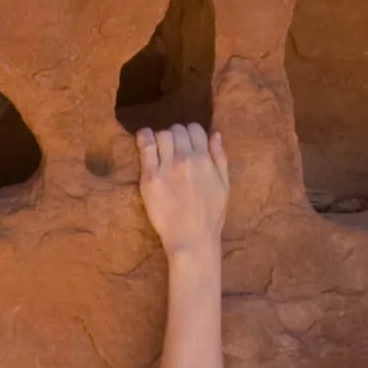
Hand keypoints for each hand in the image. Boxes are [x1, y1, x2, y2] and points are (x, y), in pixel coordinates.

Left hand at [135, 124, 228, 259]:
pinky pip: (145, 147)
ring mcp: (167, 167)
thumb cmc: (210, 215)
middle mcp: (186, 159)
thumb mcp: (224, 185)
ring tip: (159, 148)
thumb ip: (220, 157)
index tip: (186, 142)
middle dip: (175, 135)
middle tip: (172, 147)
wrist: (191, 238)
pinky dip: (144, 138)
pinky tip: (144, 139)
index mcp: (205, 160)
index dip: (190, 133)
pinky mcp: (150, 177)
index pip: (195, 129)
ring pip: (161, 135)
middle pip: (176, 130)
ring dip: (161, 138)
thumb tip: (215, 134)